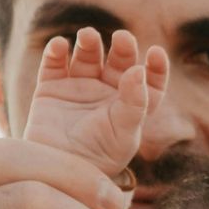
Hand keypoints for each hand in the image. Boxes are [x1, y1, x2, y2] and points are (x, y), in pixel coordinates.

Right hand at [21, 26, 168, 170]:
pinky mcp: (51, 88)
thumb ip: (134, 103)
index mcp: (131, 104)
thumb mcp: (124, 133)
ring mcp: (78, 87)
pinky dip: (55, 52)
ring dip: (88, 43)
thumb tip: (138, 70)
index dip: (156, 67)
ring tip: (88, 35)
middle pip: (119, 61)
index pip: (149, 80)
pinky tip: (60, 45)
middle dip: (122, 48)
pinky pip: (54, 64)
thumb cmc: (100, 158)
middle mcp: (107, 91)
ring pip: (87, 56)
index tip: (157, 53)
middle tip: (122, 38)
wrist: (59, 173)